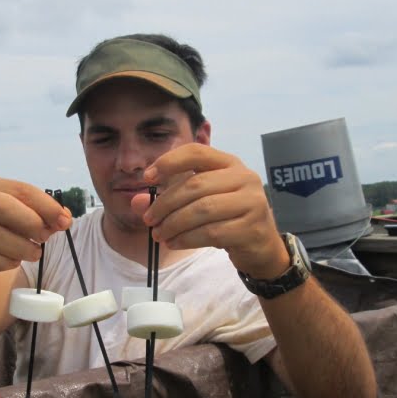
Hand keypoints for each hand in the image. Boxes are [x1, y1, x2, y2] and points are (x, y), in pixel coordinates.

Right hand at [0, 178, 70, 277]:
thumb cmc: (0, 229)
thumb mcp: (20, 217)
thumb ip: (43, 215)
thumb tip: (64, 218)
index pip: (20, 189)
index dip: (46, 205)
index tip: (64, 220)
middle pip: (2, 206)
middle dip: (30, 222)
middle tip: (46, 237)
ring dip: (21, 247)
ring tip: (34, 253)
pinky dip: (5, 262)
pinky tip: (14, 262)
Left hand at [131, 143, 288, 278]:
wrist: (261, 245)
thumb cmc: (226, 217)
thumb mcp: (198, 202)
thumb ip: (167, 198)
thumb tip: (135, 201)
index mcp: (230, 163)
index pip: (197, 152)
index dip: (169, 162)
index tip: (147, 178)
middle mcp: (244, 177)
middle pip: (195, 185)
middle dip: (165, 203)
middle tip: (148, 219)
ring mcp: (252, 202)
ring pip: (202, 210)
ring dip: (174, 224)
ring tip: (158, 234)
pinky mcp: (252, 228)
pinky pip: (212, 233)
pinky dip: (187, 239)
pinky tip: (174, 242)